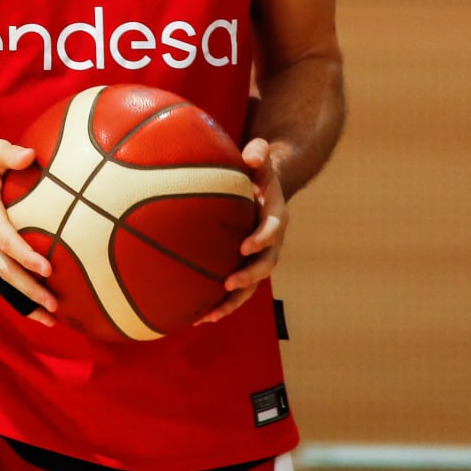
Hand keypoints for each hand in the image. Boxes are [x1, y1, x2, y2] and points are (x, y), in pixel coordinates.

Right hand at [0, 136, 56, 325]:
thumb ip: (9, 153)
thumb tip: (32, 155)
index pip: (5, 238)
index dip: (25, 255)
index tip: (48, 269)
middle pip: (4, 269)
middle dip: (29, 290)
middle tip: (55, 305)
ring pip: (0, 278)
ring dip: (24, 300)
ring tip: (51, 318)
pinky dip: (15, 294)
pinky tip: (35, 307)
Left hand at [199, 137, 287, 324]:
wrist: (265, 187)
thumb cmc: (256, 170)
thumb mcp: (260, 158)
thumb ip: (259, 153)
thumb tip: (252, 155)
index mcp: (275, 216)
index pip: (274, 229)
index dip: (263, 238)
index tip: (246, 245)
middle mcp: (270, 241)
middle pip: (265, 265)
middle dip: (248, 276)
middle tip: (228, 284)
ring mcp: (257, 257)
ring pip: (249, 286)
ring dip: (231, 302)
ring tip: (207, 317)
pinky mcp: (242, 265)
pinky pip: (233, 288)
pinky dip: (217, 303)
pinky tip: (195, 317)